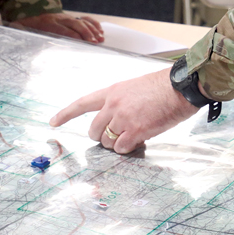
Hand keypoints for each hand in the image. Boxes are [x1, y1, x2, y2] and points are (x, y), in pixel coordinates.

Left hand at [8, 12, 104, 42]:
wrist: (30, 12)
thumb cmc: (29, 27)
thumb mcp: (26, 32)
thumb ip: (29, 37)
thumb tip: (31, 46)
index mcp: (48, 24)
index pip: (63, 30)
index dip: (73, 35)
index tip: (82, 42)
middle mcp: (59, 19)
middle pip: (76, 24)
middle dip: (86, 33)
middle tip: (94, 42)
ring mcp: (66, 17)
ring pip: (82, 21)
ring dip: (92, 30)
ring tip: (100, 38)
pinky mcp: (70, 17)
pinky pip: (84, 18)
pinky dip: (93, 24)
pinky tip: (100, 30)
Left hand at [49, 69, 198, 153]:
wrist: (180, 87)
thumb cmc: (164, 86)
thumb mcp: (136, 87)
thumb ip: (121, 102)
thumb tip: (116, 121)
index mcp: (113, 91)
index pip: (83, 103)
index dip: (66, 114)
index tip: (53, 122)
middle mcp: (113, 105)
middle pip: (94, 131)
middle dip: (102, 137)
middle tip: (117, 136)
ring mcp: (123, 119)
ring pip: (107, 142)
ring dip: (118, 143)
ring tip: (135, 134)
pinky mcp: (135, 131)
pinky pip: (121, 148)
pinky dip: (129, 148)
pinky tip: (140, 140)